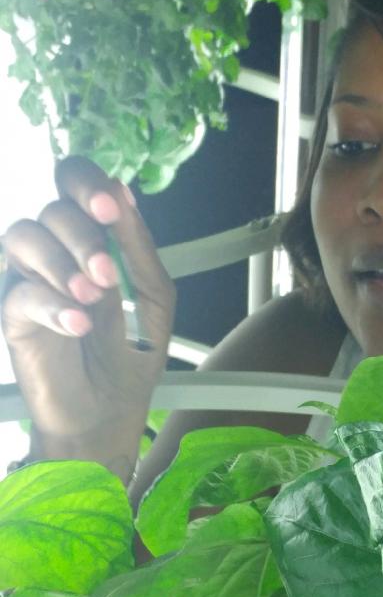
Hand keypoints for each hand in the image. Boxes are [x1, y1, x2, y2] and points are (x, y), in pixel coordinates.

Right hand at [2, 156, 174, 481]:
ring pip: (24, 236)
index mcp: (92, 236)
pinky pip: (20, 290)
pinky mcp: (15, 313)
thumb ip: (139, 249)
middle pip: (53, 209)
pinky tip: (78, 325)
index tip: (109, 208)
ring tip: (92, 298)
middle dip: (83, 236)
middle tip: (107, 274)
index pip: (75, 183)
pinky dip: (52, 305)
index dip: (87, 184)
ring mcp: (32, 278)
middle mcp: (57, 249)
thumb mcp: (153, 301)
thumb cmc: (130, 355)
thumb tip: (123, 194)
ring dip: (61, 263)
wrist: (106, 414)